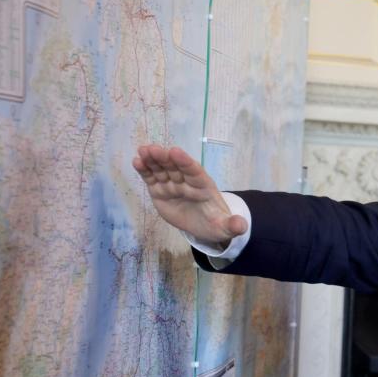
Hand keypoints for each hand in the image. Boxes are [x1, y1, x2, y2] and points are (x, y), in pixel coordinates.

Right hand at [133, 144, 247, 243]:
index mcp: (203, 186)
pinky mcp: (160, 191)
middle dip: (165, 158)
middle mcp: (186, 181)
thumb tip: (241, 226)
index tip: (175, 151)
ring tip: (142, 151)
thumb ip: (232, 225)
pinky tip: (136, 162)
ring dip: (152, 160)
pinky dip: (144, 170)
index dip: (185, 162)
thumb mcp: (225, 227)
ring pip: (162, 170)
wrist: (204, 225)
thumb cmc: (215, 222)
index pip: (194, 171)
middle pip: (175, 167)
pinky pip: (152, 179)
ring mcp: (172, 185)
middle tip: (152, 149)